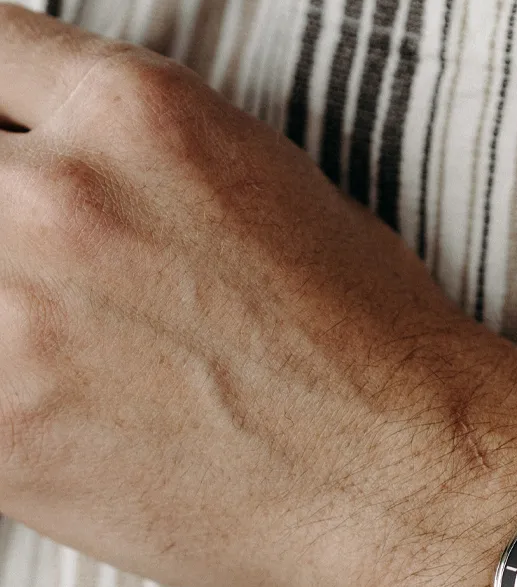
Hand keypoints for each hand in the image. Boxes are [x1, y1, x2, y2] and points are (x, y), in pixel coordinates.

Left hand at [0, 1, 516, 586]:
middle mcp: (59, 199)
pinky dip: (3, 399)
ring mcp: (18, 320)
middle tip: (45, 267)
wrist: (406, 475)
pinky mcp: (1, 435)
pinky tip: (60, 408)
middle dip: (3, 217)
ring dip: (2, 306)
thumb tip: (32, 153)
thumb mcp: (251, 173)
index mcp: (132, 111)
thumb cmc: (359, 333)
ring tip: (62, 346)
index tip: (7, 154)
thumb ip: (116, 144)